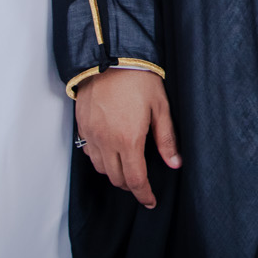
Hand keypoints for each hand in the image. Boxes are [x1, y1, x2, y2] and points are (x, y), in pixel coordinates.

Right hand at [74, 67, 180, 207]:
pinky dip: (100, 159)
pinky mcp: (82, 126)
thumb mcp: (160, 107)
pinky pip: (89, 153)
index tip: (150, 201)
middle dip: (131, 185)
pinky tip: (110, 151)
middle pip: (117, 179)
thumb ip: (166, 138)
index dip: (144, 195)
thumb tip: (175, 163)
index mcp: (129, 140)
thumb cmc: (139, 78)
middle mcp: (107, 142)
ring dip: (114, 173)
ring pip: (101, 169)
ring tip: (127, 166)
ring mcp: (92, 134)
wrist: (110, 56)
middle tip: (142, 182)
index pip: (135, 180)